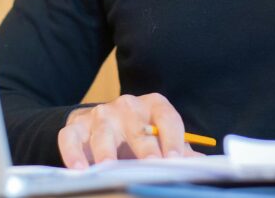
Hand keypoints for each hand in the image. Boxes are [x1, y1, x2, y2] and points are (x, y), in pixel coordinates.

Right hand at [58, 93, 198, 168]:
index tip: (177, 159)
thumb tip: (204, 166)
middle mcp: (127, 106)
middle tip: (151, 164)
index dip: (173, 138)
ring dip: (106, 149)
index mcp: (153, 106)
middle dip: (144, 145)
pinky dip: (73, 152)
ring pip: (103, 129)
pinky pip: (70, 137)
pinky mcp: (76, 126)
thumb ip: (180, 150)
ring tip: (109, 167)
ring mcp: (100, 114)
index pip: (167, 118)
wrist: (103, 124)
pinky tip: (79, 170)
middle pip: (136, 124)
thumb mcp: (161, 139)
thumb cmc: (139, 136)